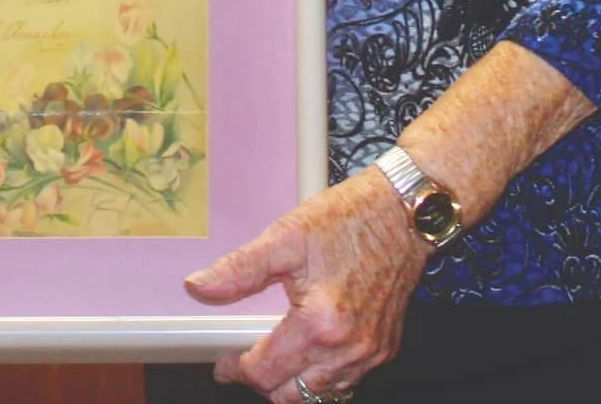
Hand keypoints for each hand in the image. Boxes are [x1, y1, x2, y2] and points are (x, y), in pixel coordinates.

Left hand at [184, 169, 426, 400]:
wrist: (402, 214)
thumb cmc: (348, 219)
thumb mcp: (286, 237)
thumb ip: (240, 269)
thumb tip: (198, 287)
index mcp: (320, 324)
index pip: (266, 373)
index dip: (237, 370)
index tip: (224, 362)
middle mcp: (348, 349)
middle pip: (291, 394)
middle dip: (262, 381)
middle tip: (245, 360)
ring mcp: (370, 353)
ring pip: (320, 395)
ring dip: (293, 384)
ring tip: (274, 357)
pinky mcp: (385, 348)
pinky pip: (347, 383)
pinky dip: (322, 379)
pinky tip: (309, 354)